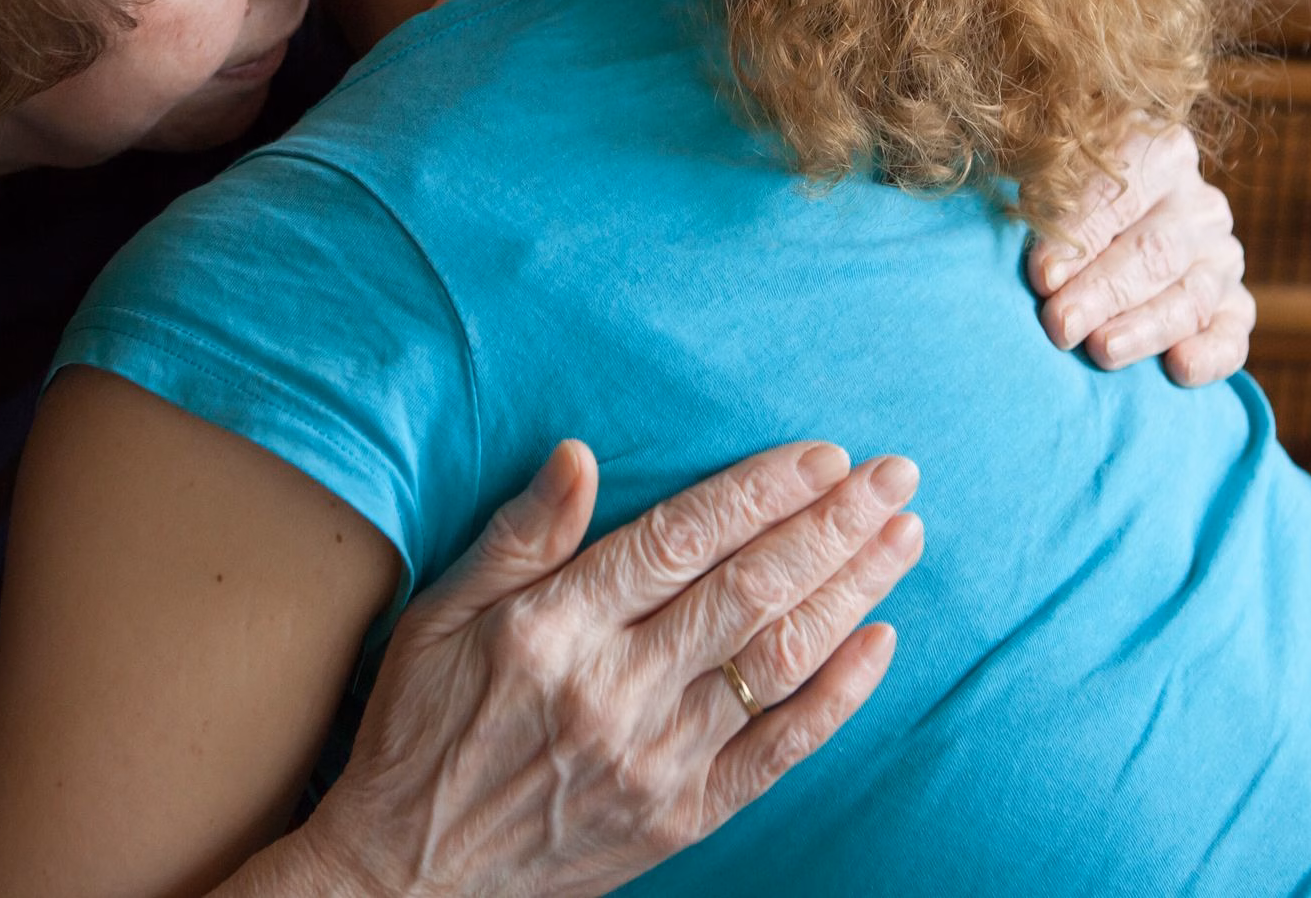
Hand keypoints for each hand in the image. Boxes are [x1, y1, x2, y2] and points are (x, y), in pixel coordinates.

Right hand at [291, 439, 919, 897]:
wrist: (408, 875)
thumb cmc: (419, 730)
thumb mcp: (438, 617)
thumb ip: (518, 537)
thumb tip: (579, 454)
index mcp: (552, 628)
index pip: (680, 540)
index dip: (759, 492)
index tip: (821, 456)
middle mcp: (613, 690)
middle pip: (749, 591)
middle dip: (832, 526)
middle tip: (893, 475)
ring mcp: (655, 759)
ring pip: (776, 662)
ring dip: (851, 593)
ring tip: (903, 538)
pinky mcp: (682, 816)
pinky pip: (780, 750)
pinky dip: (839, 695)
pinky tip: (880, 642)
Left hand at [1028, 120, 1253, 385]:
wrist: (1102, 229)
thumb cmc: (1058, 198)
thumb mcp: (1044, 177)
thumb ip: (1044, 201)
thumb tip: (1039, 265)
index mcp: (1159, 155)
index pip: (1121, 196)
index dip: (1081, 237)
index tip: (1042, 277)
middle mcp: (1199, 206)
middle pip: (1155, 252)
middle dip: (1103, 292)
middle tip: (1060, 324)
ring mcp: (1221, 258)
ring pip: (1190, 296)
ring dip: (1145, 327)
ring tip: (1101, 350)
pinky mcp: (1232, 306)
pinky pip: (1232, 334)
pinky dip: (1212, 354)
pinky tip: (1179, 368)